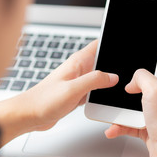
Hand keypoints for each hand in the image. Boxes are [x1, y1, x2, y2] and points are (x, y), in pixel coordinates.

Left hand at [0, 41, 117, 145]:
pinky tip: (104, 99)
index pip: (98, 44)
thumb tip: (112, 76)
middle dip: (114, 64)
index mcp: (77, 62)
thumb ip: (94, 80)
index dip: (112, 42)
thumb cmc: (43, 100)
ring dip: (108, 80)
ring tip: (117, 87)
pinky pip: (94, 89)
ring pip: (99, 76)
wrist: (29, 114)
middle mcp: (78, 69)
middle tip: (127, 72)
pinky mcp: (77, 93)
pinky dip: (100, 93)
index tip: (124, 46)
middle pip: (102, 61)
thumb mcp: (73, 89)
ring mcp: (78, 81)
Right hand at [104, 62, 156, 156]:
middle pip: (139, 86)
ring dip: (119, 111)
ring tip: (112, 113)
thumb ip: (142, 76)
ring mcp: (153, 112)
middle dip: (125, 90)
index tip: (131, 60)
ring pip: (131, 106)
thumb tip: (132, 81)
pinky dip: (119, 126)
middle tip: (118, 90)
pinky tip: (113, 128)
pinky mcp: (146, 126)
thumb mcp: (155, 89)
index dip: (145, 61)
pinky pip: (128, 122)